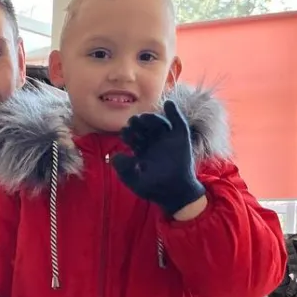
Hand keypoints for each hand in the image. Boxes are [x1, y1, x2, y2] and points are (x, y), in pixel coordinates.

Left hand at [110, 100, 204, 216]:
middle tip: (132, 122)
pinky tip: (168, 104)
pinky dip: (174, 112)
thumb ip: (121, 167)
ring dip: (151, 118)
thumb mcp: (132, 179)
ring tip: (144, 117)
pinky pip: (178, 122)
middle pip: (144, 128)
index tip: (124, 132)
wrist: (174, 193)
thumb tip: (115, 155)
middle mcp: (154, 143)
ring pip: (158, 123)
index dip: (128, 133)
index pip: (134, 137)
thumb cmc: (152, 188)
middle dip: (137, 124)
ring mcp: (168, 139)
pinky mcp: (181, 138)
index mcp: (142, 150)